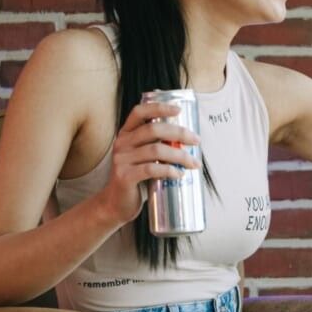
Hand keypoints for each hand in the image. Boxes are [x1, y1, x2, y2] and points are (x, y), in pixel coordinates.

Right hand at [93, 99, 201, 227]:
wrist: (116, 204)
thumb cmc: (136, 179)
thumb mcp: (143, 157)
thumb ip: (156, 145)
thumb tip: (188, 140)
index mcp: (126, 134)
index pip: (139, 112)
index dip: (159, 107)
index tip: (179, 109)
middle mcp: (121, 143)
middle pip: (153, 130)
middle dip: (178, 133)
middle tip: (196, 141)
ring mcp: (121, 160)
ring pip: (156, 151)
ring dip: (180, 156)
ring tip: (194, 163)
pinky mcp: (124, 176)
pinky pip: (151, 169)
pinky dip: (169, 170)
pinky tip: (179, 174)